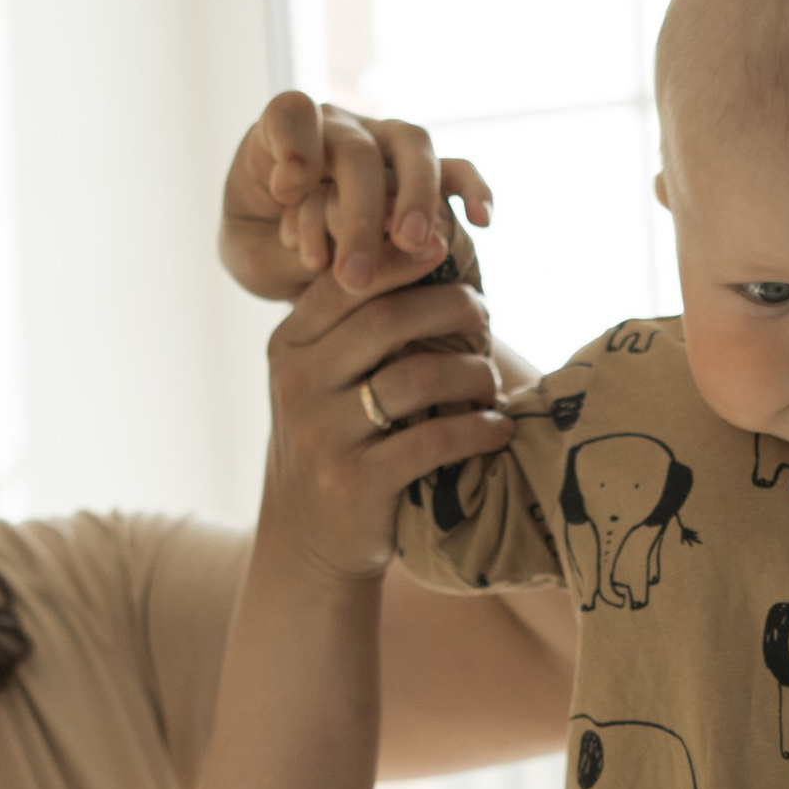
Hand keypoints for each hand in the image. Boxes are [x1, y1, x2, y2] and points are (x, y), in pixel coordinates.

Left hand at [221, 93, 491, 302]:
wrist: (295, 261)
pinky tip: (482, 220)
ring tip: (410, 245)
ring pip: (411, 147)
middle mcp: (339, 129)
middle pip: (356, 150)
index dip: (292, 144)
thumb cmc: (265, 251)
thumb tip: (335, 258)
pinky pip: (455, 169)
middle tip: (353, 276)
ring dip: (414, 195)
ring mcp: (384, 145)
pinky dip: (472, 188)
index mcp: (284, 136)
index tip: (287, 191)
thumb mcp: (252, 258)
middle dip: (357, 214)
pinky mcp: (424, 172)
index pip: (290, 114)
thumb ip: (284, 252)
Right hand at [258, 254, 509, 588]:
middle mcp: (299, 384)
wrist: (307, 542)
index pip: (348, 282)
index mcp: (290, 346)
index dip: (401, 257)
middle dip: (451, 309)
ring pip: (417, 378)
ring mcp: (324, 435)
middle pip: (387, 320)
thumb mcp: (322, 380)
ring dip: (472, 373)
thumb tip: (421, 245)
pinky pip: (433, 441)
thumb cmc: (335, 442)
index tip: (447, 248)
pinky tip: (498, 430)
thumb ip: (352, 327)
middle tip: (486, 318)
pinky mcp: (356, 483)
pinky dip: (477, 431)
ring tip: (492, 382)